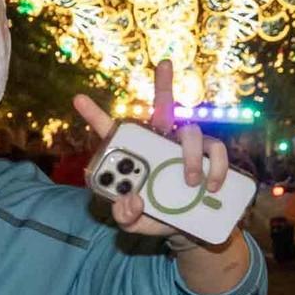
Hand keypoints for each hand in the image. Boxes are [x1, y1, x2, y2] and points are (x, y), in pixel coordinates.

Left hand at [72, 59, 229, 240]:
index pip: (112, 131)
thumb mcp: (133, 221)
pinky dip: (215, 168)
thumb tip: (132, 200)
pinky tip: (212, 186)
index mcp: (135, 153)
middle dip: (164, 83)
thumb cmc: (153, 217)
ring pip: (191, 133)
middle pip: (163, 106)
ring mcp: (187, 147)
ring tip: (190, 183)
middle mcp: (161, 141)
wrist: (185, 231)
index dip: (94, 115)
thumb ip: (124, 215)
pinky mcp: (210, 157)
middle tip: (165, 63)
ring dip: (190, 157)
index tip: (78, 98)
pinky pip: (216, 151)